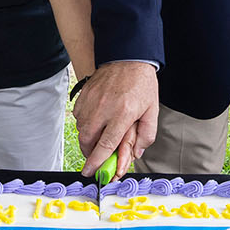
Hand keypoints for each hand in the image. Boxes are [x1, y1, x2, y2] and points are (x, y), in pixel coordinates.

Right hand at [74, 61, 158, 176]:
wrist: (129, 57)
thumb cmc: (141, 83)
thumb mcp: (152, 110)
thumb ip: (146, 134)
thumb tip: (137, 153)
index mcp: (123, 113)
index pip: (106, 145)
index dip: (97, 161)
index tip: (90, 171)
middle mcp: (104, 108)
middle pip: (88, 140)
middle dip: (89, 153)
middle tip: (95, 157)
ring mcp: (92, 100)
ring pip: (81, 129)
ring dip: (87, 139)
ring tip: (97, 138)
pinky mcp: (84, 94)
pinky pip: (78, 116)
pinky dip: (83, 124)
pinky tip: (94, 122)